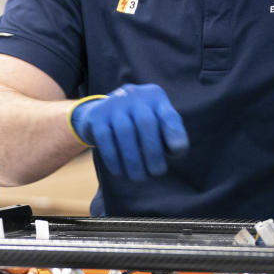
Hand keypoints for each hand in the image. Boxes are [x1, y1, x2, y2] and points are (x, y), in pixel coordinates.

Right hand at [70, 83, 188, 180]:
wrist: (100, 114)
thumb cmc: (138, 127)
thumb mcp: (157, 126)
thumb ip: (170, 137)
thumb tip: (176, 150)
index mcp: (155, 98)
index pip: (168, 116)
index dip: (175, 133)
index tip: (177, 151)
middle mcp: (135, 96)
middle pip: (146, 123)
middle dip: (153, 152)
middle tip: (156, 173)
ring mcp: (114, 103)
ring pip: (125, 131)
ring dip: (133, 159)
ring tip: (138, 177)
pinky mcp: (96, 115)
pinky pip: (105, 137)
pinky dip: (113, 158)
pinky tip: (119, 172)